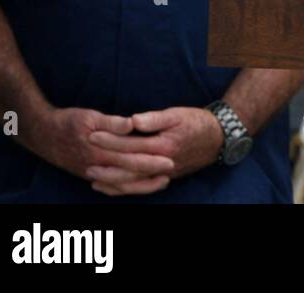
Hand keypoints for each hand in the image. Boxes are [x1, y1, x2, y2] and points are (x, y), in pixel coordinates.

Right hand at [27, 106, 175, 191]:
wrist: (41, 134)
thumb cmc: (67, 122)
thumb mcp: (89, 116)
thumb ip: (112, 122)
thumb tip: (131, 124)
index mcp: (100, 152)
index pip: (131, 159)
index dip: (151, 161)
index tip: (169, 160)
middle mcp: (96, 166)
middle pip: (128, 175)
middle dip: (150, 175)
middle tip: (171, 172)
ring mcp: (91, 172)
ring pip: (119, 184)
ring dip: (140, 184)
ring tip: (160, 181)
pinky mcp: (87, 173)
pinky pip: (108, 185)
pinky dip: (123, 187)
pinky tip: (134, 185)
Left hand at [86, 105, 223, 194]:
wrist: (218, 139)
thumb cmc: (197, 122)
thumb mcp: (178, 114)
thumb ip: (154, 118)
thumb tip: (131, 120)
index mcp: (163, 145)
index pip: (130, 145)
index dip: (110, 140)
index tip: (92, 134)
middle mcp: (161, 164)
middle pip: (127, 166)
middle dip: (105, 162)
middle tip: (86, 156)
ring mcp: (162, 174)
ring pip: (131, 182)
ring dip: (110, 180)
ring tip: (91, 176)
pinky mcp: (164, 178)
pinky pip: (139, 188)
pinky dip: (122, 189)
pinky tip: (110, 186)